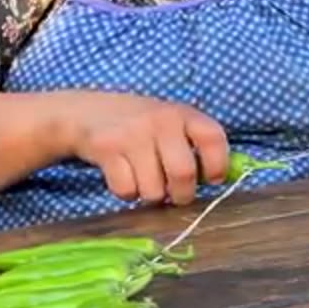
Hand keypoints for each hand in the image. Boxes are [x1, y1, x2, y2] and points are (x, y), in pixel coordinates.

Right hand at [60, 92, 228, 206]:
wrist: (88, 112)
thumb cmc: (141, 125)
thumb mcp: (171, 123)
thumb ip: (195, 146)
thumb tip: (220, 181)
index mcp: (183, 113)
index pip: (213, 138)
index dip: (218, 165)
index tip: (212, 180)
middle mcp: (160, 120)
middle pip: (183, 173)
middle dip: (182, 195)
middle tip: (176, 195)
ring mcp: (132, 134)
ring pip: (154, 189)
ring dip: (152, 196)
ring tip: (147, 181)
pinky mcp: (107, 148)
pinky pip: (126, 190)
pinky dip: (128, 193)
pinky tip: (125, 177)